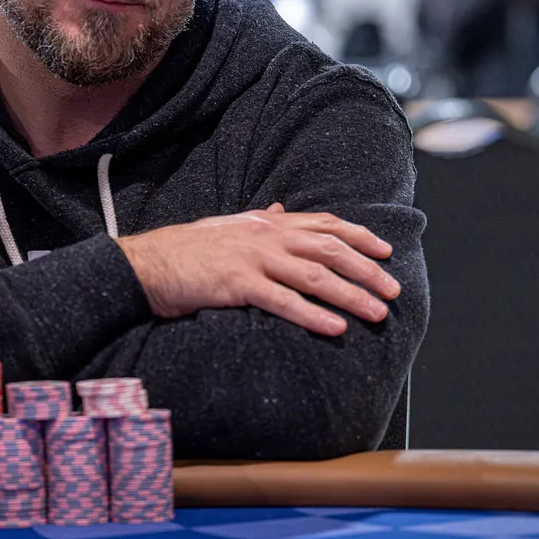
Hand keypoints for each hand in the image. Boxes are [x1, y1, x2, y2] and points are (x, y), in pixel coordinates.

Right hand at [117, 204, 399, 335]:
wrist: (145, 264)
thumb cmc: (186, 250)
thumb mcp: (227, 227)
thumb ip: (259, 220)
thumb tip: (283, 210)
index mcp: (265, 223)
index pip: (323, 224)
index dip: (358, 236)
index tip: (385, 251)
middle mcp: (265, 236)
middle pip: (329, 250)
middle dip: (366, 270)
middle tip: (392, 290)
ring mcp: (252, 259)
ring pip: (315, 277)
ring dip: (351, 295)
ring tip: (376, 313)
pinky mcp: (237, 285)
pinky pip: (284, 301)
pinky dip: (313, 315)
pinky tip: (336, 329)